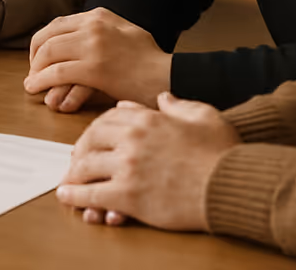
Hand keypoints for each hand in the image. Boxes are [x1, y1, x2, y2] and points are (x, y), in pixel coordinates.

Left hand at [24, 8, 170, 110]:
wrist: (168, 75)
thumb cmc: (150, 60)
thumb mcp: (126, 31)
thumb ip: (104, 30)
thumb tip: (81, 38)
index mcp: (100, 15)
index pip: (58, 24)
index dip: (43, 41)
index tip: (40, 57)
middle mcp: (93, 25)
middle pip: (48, 36)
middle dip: (35, 56)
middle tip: (33, 71)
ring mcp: (93, 45)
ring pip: (48, 54)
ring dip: (35, 70)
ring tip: (31, 83)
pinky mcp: (93, 68)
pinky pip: (56, 73)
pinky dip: (41, 81)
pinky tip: (36, 89)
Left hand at [56, 94, 241, 231]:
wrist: (229, 184)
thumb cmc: (221, 151)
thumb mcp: (202, 114)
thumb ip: (177, 104)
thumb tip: (162, 98)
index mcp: (147, 119)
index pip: (108, 118)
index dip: (96, 129)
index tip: (93, 138)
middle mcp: (132, 140)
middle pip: (90, 140)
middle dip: (80, 150)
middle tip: (76, 159)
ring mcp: (128, 167)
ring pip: (86, 166)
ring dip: (73, 174)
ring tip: (67, 180)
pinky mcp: (128, 196)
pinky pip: (91, 194)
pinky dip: (75, 195)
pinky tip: (66, 195)